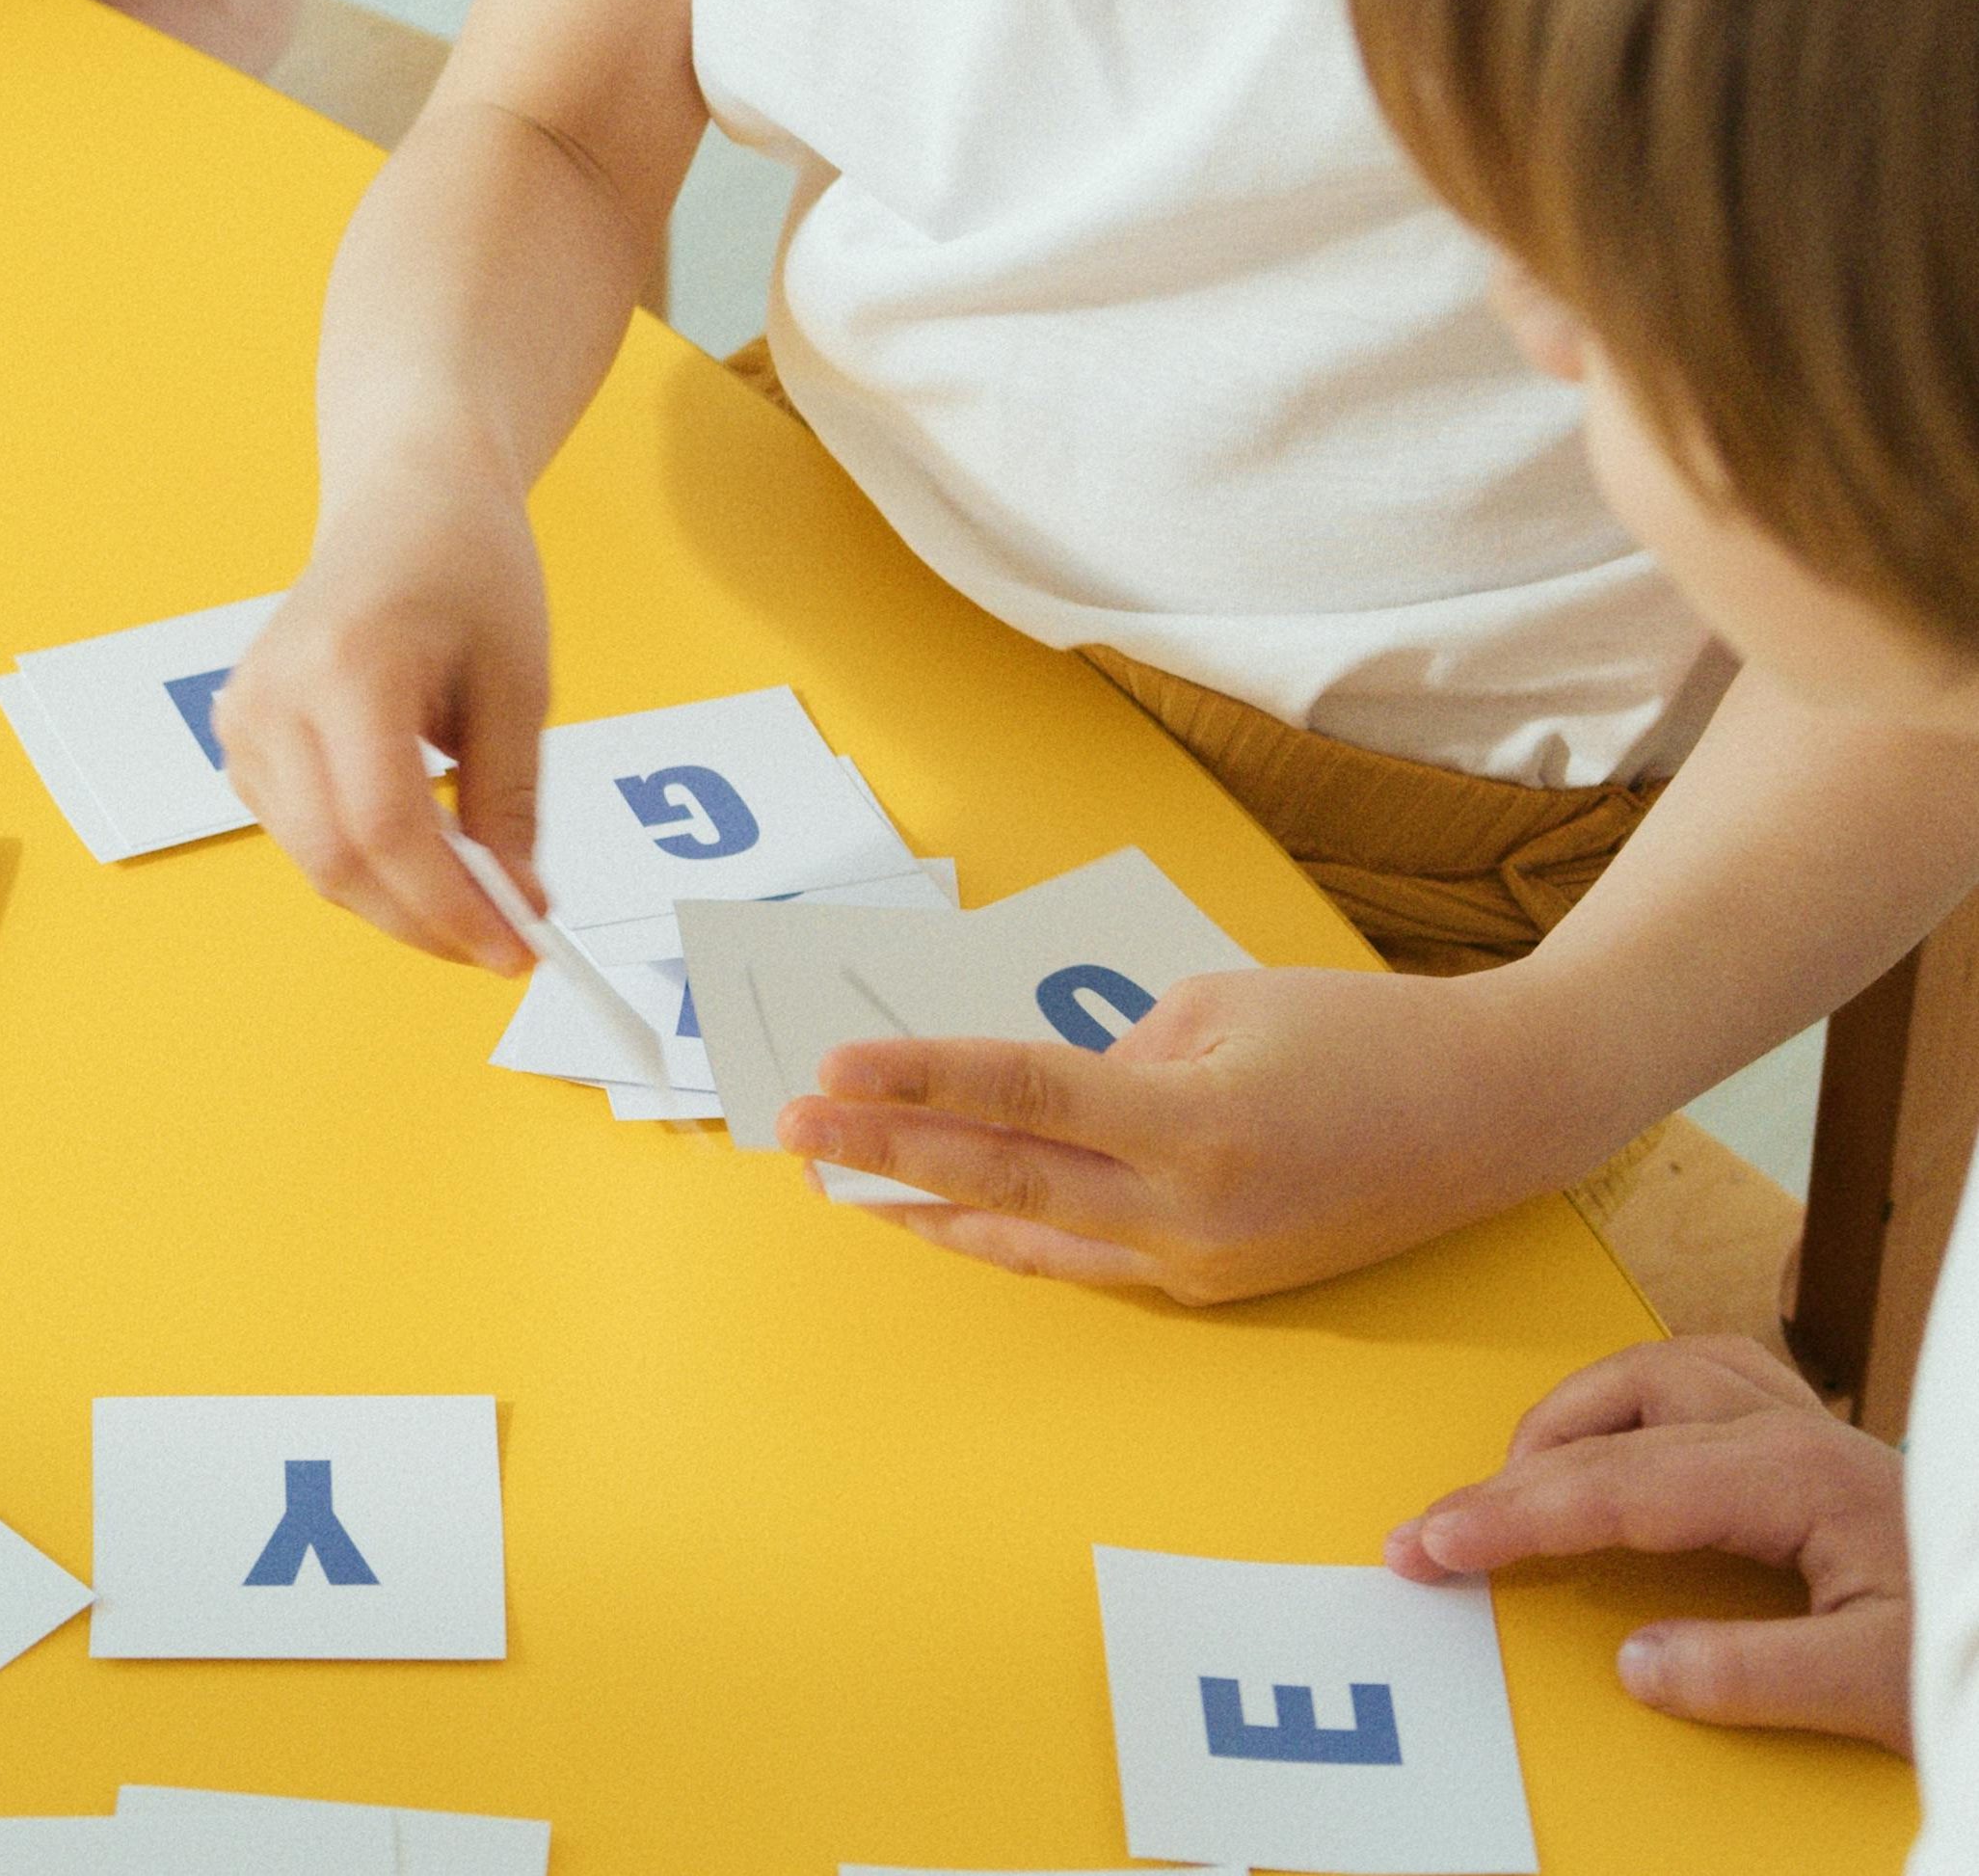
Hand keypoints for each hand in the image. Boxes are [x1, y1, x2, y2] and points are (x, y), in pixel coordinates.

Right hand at [211, 469, 554, 969]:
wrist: (405, 501)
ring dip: (397, 898)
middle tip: (502, 942)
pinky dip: (364, 864)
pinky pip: (299, 834)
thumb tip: (519, 906)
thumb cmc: (465, 566)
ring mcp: (244, 717)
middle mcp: (273, 695)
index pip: (383, 827)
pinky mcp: (241, 735)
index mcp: (345, 666)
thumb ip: (510, 803)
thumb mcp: (518, 683)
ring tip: (475, 891)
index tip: (515, 948)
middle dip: (426, 920)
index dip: (450, 905)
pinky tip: (422, 849)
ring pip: (315, 860)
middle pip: (336, 860)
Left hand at [779, 958, 1603, 1300]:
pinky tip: (945, 1215)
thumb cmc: (1365, 1033)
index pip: (1023, 1100)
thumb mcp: (1223, 1004)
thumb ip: (1112, 1054)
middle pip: (1005, 1182)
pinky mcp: (1218, 1285)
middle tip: (792, 1132)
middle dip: (887, 1157)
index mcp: (1198, 1130)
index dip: (919, 1086)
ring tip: (837, 1185)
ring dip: (931, 1210)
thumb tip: (1024, 1091)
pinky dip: (1008, 1233)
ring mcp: (1204, 1265)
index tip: (830, 1074)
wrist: (1497, 1112)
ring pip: (1034, 1238)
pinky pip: (1087, 1256)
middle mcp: (1194, 1216)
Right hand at [1390, 1336, 1907, 1750]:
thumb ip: (1756, 1675)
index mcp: (1791, 1480)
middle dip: (1508, 1473)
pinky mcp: (1818, 1444)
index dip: (1509, 1515)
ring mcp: (1807, 1426)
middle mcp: (1789, 1432)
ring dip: (1570, 1415)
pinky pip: (1706, 1378)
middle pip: (1612, 1419)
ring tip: (1514, 1476)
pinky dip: (1638, 1396)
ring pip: (1653, 1374)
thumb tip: (1637, 1663)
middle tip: (1438, 1531)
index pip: (1613, 1486)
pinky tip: (1621, 1430)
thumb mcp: (1883, 1684)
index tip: (1431, 1543)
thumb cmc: (1976, 1651)